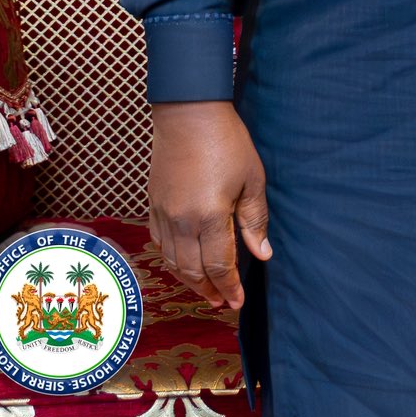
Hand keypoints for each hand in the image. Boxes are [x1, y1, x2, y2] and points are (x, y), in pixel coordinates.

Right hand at [147, 101, 271, 309]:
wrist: (188, 113)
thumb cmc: (226, 142)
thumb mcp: (252, 179)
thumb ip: (255, 220)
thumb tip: (262, 254)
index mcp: (211, 216)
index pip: (220, 266)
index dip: (230, 288)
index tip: (238, 302)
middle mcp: (183, 221)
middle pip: (194, 270)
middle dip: (210, 290)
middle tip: (223, 302)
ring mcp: (164, 214)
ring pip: (173, 261)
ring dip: (189, 279)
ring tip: (206, 289)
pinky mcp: (153, 204)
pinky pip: (159, 243)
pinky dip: (171, 259)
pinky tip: (182, 262)